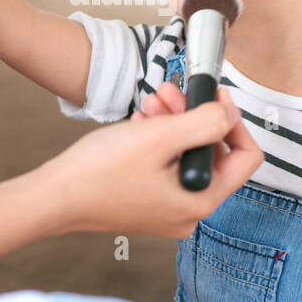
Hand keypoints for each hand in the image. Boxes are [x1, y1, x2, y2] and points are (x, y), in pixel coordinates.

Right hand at [43, 87, 263, 238]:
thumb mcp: (161, 137)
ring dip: (173, 122)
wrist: (55, 196)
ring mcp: (167, 209)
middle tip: (175, 90)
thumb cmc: (100, 173)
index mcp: (200, 200)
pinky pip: (166, 165)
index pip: (245, 159)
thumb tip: (230, 112)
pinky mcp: (148, 202)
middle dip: (194, 116)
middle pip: (212, 153)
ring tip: (153, 100)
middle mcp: (189, 211)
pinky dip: (158, 139)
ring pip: (186, 155)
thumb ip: (205, 122)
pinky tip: (142, 120)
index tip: (216, 97)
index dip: (235, 121)